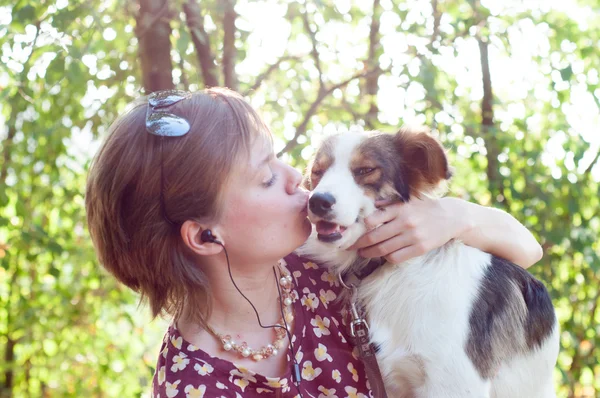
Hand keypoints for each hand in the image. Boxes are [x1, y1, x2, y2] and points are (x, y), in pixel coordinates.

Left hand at [349, 197, 470, 263]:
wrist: (452, 216)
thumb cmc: (425, 208)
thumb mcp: (408, 201)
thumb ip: (389, 204)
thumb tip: (370, 206)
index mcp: (400, 209)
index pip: (373, 219)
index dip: (361, 228)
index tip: (353, 232)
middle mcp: (405, 222)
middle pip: (375, 237)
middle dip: (360, 244)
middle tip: (352, 247)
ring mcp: (413, 236)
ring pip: (384, 249)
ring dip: (370, 253)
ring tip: (363, 253)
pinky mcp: (420, 248)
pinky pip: (397, 257)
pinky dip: (387, 257)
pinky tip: (383, 255)